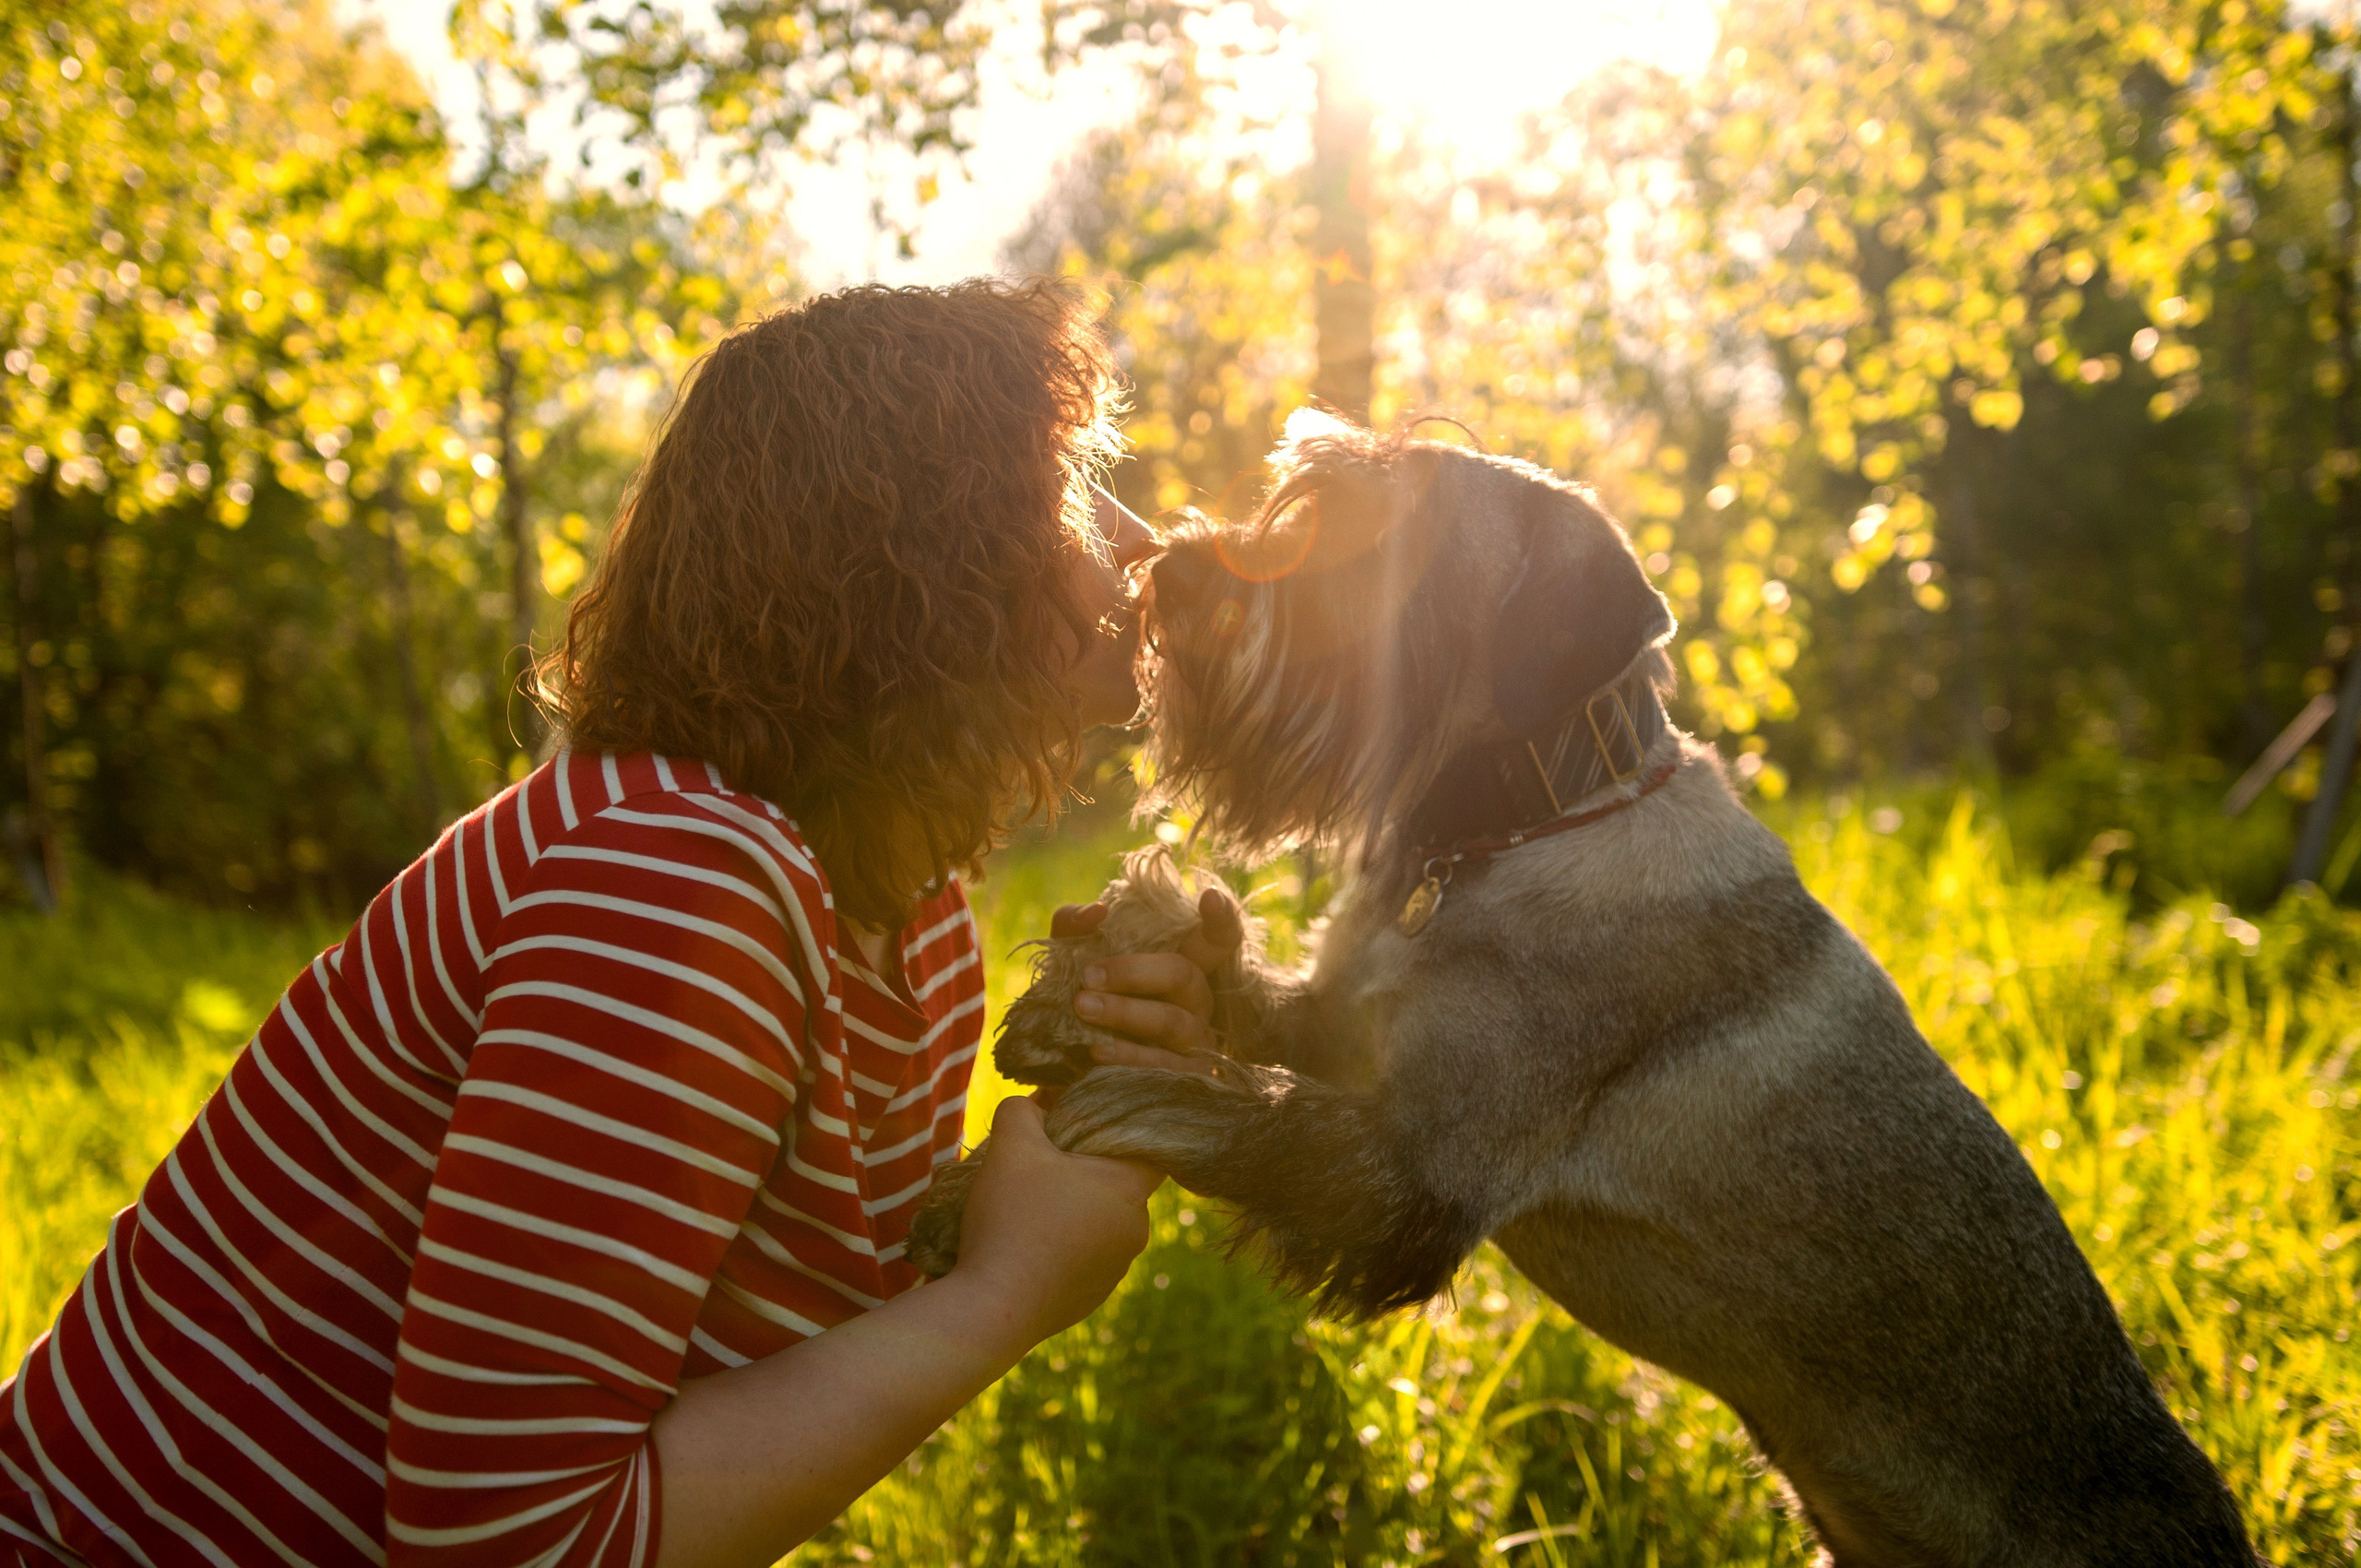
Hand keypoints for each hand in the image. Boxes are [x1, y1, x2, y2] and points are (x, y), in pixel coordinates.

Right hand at [949, 1095, 1159, 1343]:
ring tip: (1027, 1206)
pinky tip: (1025, 1244)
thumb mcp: (1011, 1147)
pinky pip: (1083, 1259)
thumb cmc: (1011, 1218)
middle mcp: (1136, 1232)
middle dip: (1085, 1172)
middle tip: (1045, 1162)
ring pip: (1100, 1224)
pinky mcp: (1091, 1298)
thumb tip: (1033, 1105)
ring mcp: (1116, 1271)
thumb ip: (1022, 1111)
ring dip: (1072, 1211)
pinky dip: (1061, 1247)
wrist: (993, 1308)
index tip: (1086, 1126)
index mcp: (1130, 1190)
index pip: (1149, 1149)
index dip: (1118, 1132)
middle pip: (1118, 1186)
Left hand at [1052, 886, 1244, 1068]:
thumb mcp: (1071, 959)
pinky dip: (1127, 1056)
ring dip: (1124, 1013)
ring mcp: (1195, 1042)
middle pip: (1182, 974)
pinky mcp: (1184, 1080)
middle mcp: (1197, 1001)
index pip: (1217, 939)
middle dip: (1133, 972)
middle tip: (1088, 976)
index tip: (1208, 897)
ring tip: (1082, 1007)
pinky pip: (1162, 1067)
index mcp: (1182, 966)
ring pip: (1171, 1022)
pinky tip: (1096, 1051)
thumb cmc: (1083, 1003)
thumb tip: (1097, 912)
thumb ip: (1074, 927)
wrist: (1068, 1071)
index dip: (1221, 919)